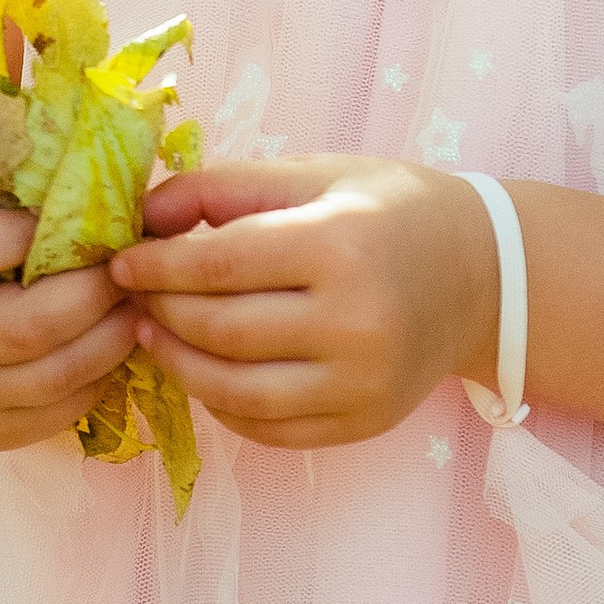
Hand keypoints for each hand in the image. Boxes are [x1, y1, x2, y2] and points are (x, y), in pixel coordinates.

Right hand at [0, 202, 138, 451]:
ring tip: (135, 307)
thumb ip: (49, 192)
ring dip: (110, 341)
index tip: (76, 216)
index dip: (28, 233)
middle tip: (130, 271)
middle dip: (94, 297)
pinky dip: (99, 379)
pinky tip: (111, 345)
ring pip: (48, 377)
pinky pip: (58, 412)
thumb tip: (158, 200)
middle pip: (21, 328)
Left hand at [110, 156, 497, 449]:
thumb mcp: (315, 176)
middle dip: (161, 312)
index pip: (218, 264)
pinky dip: (222, 403)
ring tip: (156, 335)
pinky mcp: (362, 423)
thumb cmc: (391, 211)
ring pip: (233, 390)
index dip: (156, 266)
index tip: (121, 261)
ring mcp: (361, 383)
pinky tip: (207, 370)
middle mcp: (355, 321)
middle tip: (134, 296)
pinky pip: (267, 427)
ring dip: (179, 364)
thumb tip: (144, 215)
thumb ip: (226, 188)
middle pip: (220, 329)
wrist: (482, 275)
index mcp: (342, 244)